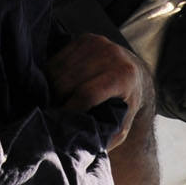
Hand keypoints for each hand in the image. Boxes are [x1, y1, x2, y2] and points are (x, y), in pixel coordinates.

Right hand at [47, 34, 148, 148]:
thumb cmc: (125, 104)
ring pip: (59, 69)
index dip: (71, 108)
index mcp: (123, 76)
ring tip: (54, 101)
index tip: (61, 120)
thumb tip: (84, 146)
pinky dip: (51, 74)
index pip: (87, 93)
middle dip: (57, 99)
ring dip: (51, 87)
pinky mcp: (85, 38)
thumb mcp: (122, 124)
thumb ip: (106, 135)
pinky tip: (55, 86)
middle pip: (69, 80)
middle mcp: (111, 55)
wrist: (134, 73)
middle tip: (53, 112)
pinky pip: (57, 58)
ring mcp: (97, 44)